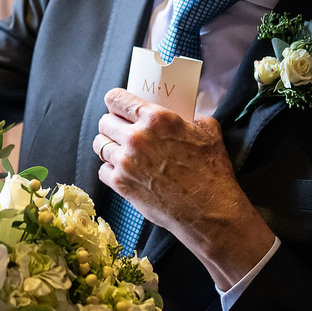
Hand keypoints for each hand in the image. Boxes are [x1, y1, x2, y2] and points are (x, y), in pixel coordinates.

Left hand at [93, 88, 274, 288]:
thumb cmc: (212, 172)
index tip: (119, 107)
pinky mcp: (121, 184)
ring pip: (99, 145)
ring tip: (122, 151)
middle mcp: (136, 138)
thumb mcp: (209, 132)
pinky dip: (111, 170)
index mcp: (156, 119)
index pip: (116, 98)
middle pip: (105, 122)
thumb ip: (194, 116)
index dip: (115, 102)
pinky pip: (102, 170)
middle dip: (112, 124)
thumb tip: (188, 113)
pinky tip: (125, 171)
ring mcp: (126, 162)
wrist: (209, 211)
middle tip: (123, 131)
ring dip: (109, 146)